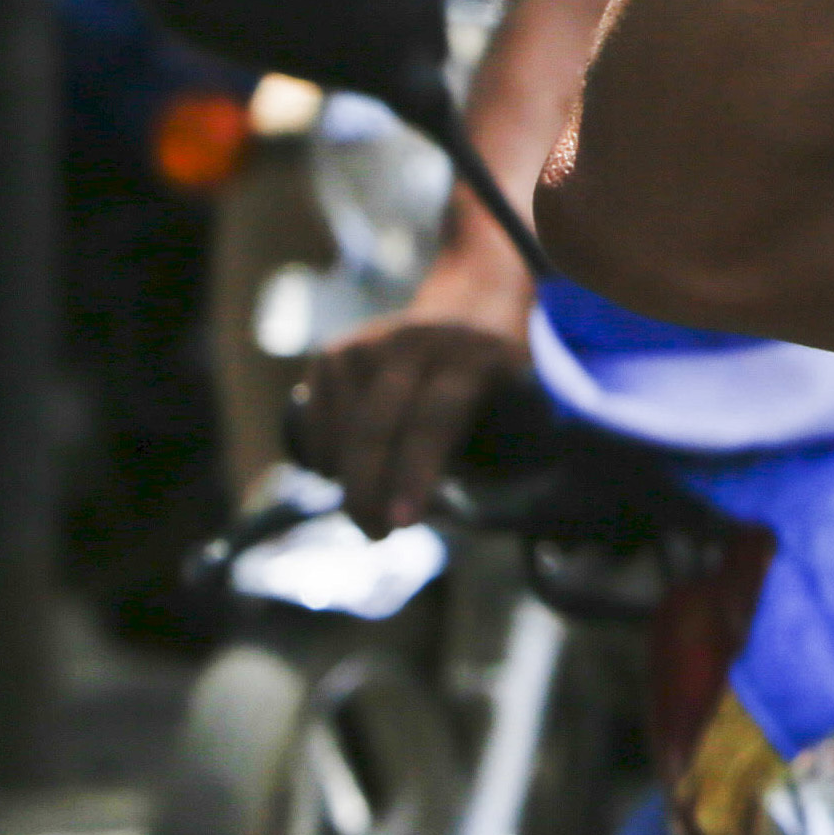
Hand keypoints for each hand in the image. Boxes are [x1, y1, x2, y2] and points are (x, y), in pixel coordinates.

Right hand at [299, 263, 534, 534]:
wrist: (471, 299)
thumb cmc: (497, 374)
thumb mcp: (516, 397)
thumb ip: (493, 448)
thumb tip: (449, 518)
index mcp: (473, 357)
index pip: (434, 420)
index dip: (414, 475)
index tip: (403, 524)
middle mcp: (418, 342)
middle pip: (376, 428)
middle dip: (368, 492)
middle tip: (375, 535)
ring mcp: (371, 341)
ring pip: (343, 429)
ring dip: (347, 481)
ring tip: (366, 511)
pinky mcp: (337, 350)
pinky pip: (317, 418)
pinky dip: (326, 456)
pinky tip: (341, 475)